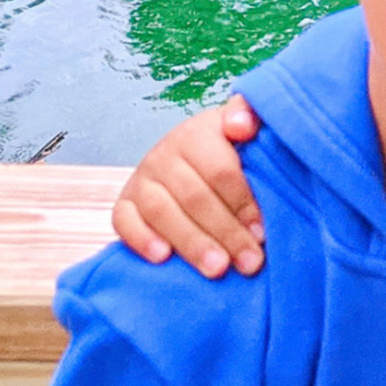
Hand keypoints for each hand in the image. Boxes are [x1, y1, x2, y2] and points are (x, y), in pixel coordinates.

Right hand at [110, 97, 267, 274]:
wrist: (186, 159)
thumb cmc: (225, 151)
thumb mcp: (241, 129)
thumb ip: (247, 117)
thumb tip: (242, 125)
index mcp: (196, 134)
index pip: (219, 170)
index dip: (242, 203)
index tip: (262, 232)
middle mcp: (164, 155)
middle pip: (194, 196)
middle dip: (225, 232)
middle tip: (249, 263)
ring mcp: (141, 179)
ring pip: (162, 212)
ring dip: (191, 242)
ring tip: (217, 269)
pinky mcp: (123, 204)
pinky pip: (124, 221)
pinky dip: (141, 239)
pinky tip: (163, 257)